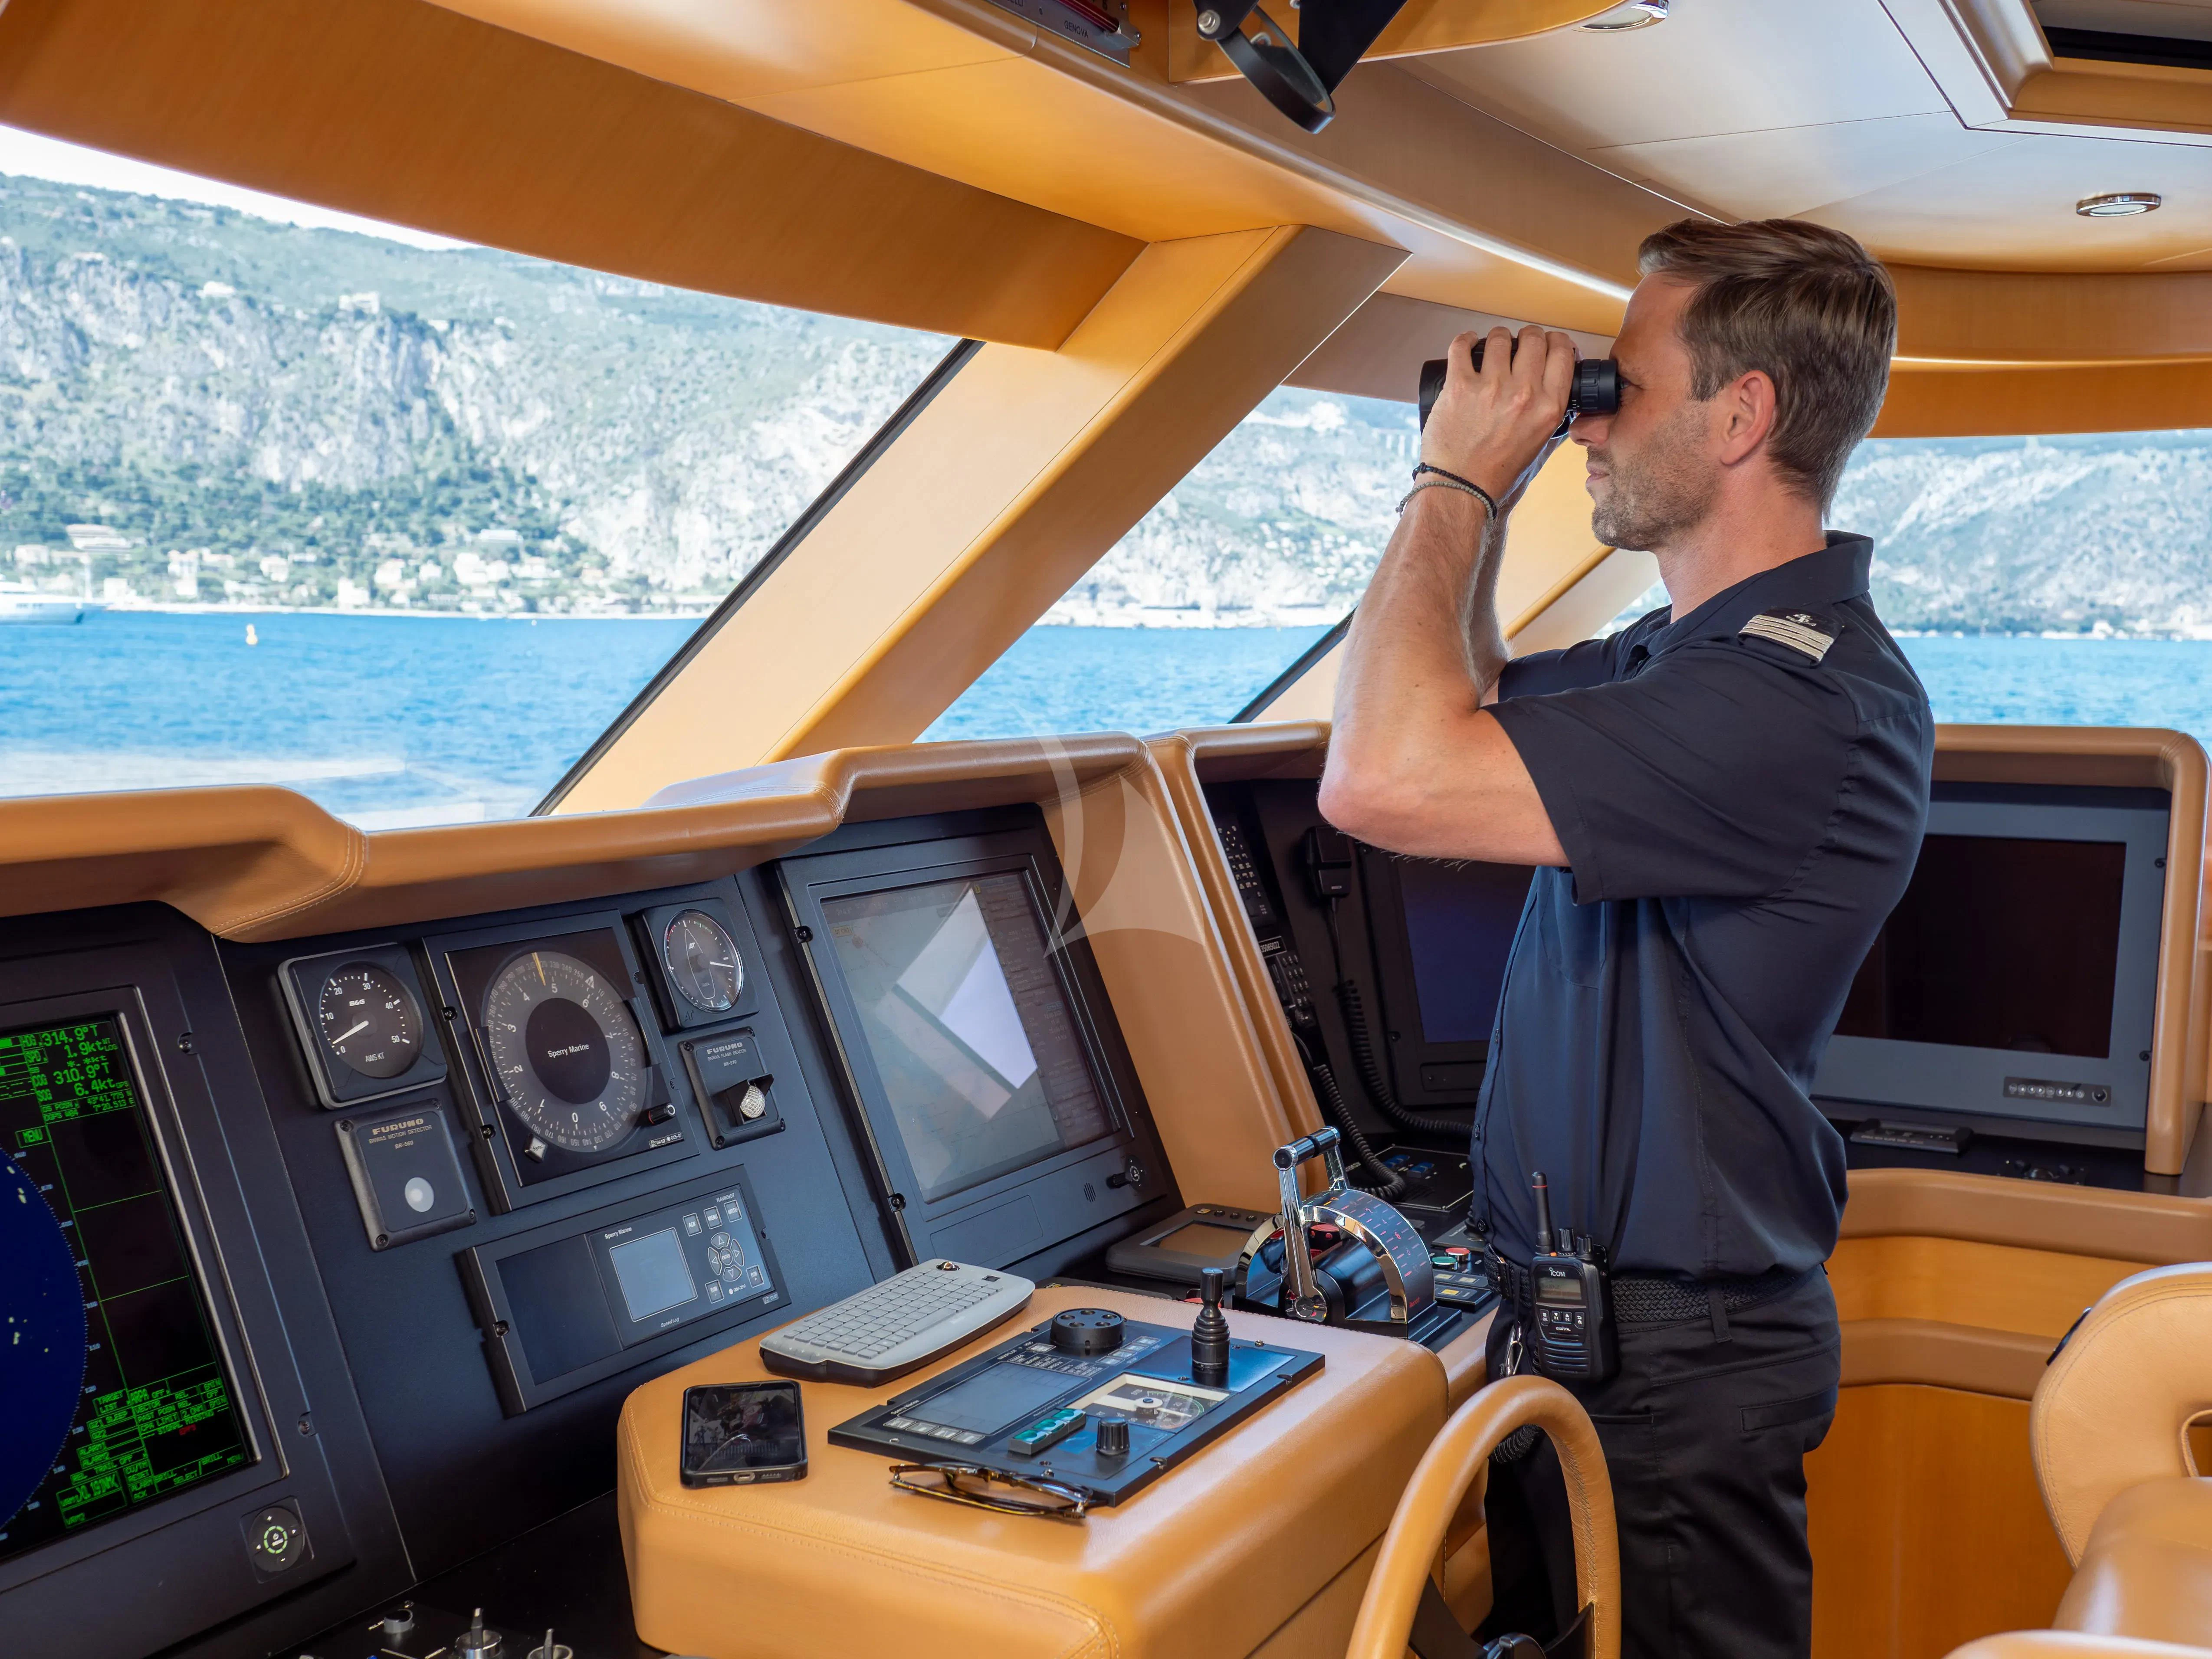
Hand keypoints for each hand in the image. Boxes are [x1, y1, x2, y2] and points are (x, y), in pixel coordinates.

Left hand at [1420, 324, 1575, 503]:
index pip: (1562, 352)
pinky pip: (1462, 345)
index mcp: (1549, 407)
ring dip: (1496, 339)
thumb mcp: (1540, 445)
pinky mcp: (1460, 386)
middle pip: (1533, 338)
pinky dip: (1465, 340)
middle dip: (1527, 336)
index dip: (1555, 341)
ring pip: (1499, 338)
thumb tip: (1556, 391)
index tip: (1547, 344)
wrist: (1460, 487)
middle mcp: (1524, 394)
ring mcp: (1491, 387)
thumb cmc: (1496, 472)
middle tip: (1518, 345)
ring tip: (1491, 348)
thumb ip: (1551, 416)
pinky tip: (1468, 344)